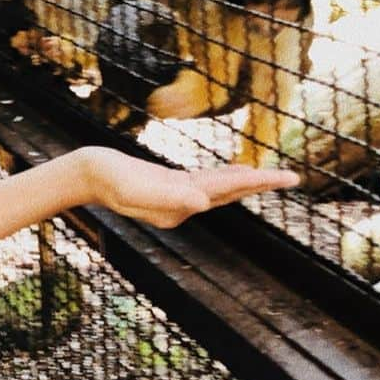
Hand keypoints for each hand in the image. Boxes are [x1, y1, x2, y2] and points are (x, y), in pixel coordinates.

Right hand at [82, 147, 298, 228]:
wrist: (86, 174)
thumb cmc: (107, 178)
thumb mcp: (134, 187)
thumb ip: (168, 196)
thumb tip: (203, 202)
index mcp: (178, 206)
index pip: (227, 191)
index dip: (258, 182)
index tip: (286, 178)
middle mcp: (182, 206)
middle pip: (230, 193)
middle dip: (261, 185)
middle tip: (293, 178)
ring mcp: (175, 197)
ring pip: (221, 189)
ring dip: (247, 183)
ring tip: (273, 177)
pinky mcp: (169, 186)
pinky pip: (205, 182)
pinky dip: (225, 178)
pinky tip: (235, 172)